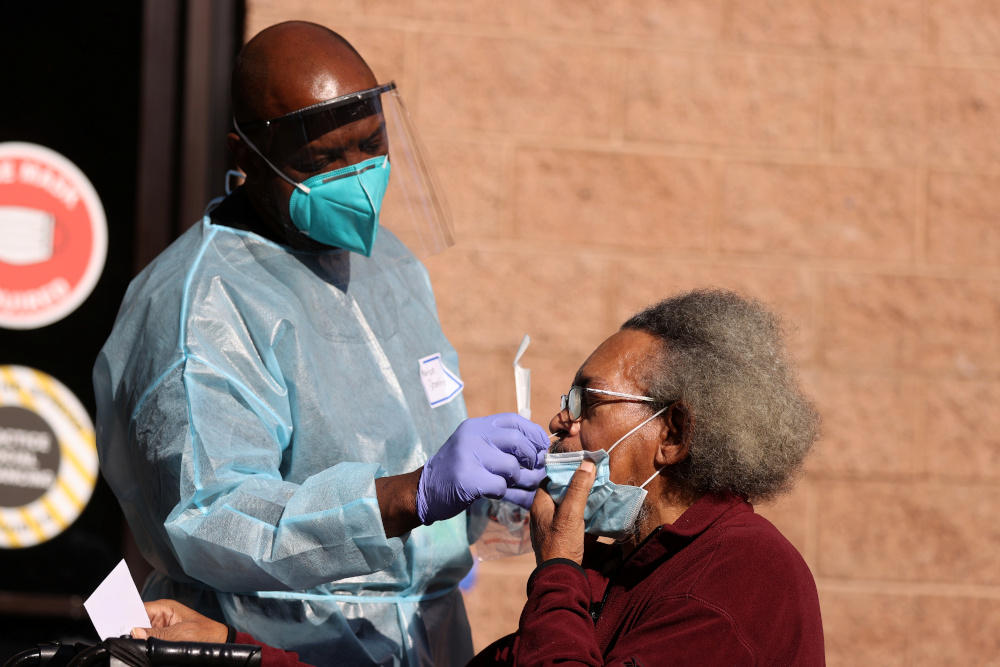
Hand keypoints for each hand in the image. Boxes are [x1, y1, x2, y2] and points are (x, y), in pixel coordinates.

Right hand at [131, 599, 228, 642]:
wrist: (217, 642)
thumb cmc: (204, 632)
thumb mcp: (182, 633)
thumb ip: (159, 634)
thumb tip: (135, 633)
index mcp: (165, 607)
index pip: (139, 608)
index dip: (127, 617)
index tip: (118, 627)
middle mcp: (160, 616)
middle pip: (137, 621)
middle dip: (131, 630)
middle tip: (126, 638)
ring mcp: (159, 628)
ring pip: (140, 632)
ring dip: (137, 638)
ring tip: (133, 643)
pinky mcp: (161, 638)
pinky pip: (147, 640)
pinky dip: (143, 644)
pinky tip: (141, 647)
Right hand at [417, 413, 549, 523]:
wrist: (425, 489)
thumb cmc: (457, 469)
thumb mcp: (475, 446)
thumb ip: (501, 443)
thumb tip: (540, 447)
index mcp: (476, 426)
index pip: (513, 420)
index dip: (534, 432)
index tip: (543, 446)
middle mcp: (472, 436)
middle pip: (517, 441)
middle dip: (532, 457)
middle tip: (535, 468)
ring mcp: (467, 456)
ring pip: (512, 467)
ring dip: (516, 479)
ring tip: (509, 483)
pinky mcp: (466, 478)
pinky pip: (500, 486)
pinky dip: (501, 492)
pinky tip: (491, 492)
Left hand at [530, 459, 595, 564]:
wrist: (561, 578)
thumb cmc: (562, 544)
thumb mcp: (571, 514)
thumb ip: (578, 488)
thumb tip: (587, 463)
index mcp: (539, 505)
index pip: (549, 479)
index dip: (565, 471)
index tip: (582, 465)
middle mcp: (543, 515)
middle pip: (560, 493)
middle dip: (576, 485)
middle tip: (594, 477)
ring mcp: (552, 527)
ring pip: (567, 507)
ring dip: (582, 500)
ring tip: (598, 491)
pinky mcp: (562, 538)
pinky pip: (573, 520)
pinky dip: (583, 515)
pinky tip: (597, 512)